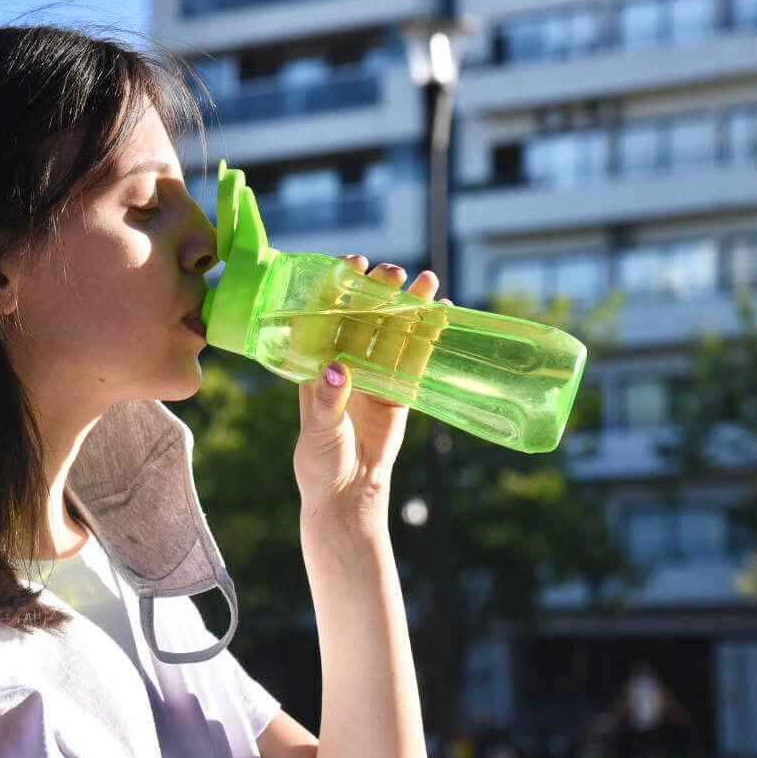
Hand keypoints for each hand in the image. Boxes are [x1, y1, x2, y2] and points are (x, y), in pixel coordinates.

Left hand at [293, 257, 451, 521]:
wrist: (348, 494)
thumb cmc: (320, 462)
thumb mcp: (319, 430)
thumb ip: (327, 400)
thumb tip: (337, 368)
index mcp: (315, 364)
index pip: (324, 315)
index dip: (336, 287)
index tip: (351, 263)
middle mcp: (344, 362)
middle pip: (362, 317)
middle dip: (377, 291)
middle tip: (393, 271)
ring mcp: (373, 374)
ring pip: (392, 332)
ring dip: (408, 306)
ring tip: (428, 280)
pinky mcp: (398, 391)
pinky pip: (414, 357)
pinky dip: (427, 335)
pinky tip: (441, 311)